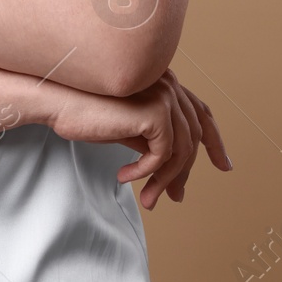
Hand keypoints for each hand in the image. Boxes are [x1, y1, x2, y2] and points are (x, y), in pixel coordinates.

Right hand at [46, 68, 231, 210]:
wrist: (58, 100)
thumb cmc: (85, 113)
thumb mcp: (127, 128)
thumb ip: (153, 140)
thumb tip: (176, 172)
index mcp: (163, 82)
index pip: (200, 112)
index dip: (215, 140)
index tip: (223, 165)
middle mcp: (169, 83)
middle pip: (195, 134)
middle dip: (187, 171)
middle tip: (177, 198)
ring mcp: (164, 95)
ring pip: (181, 150)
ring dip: (164, 180)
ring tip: (147, 199)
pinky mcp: (155, 111)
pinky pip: (163, 154)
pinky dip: (147, 172)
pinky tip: (124, 177)